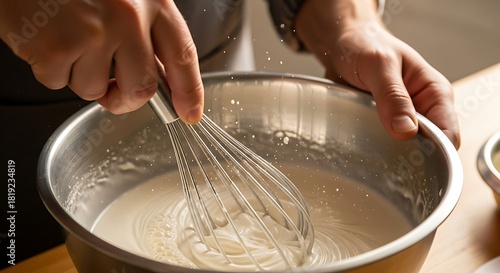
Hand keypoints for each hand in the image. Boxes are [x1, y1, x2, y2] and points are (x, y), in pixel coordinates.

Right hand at [0, 0, 202, 123]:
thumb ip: (146, 32)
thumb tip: (159, 79)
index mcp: (151, 0)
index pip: (182, 55)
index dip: (188, 91)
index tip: (189, 112)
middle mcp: (128, 16)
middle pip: (142, 87)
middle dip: (125, 99)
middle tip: (111, 91)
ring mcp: (94, 32)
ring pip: (95, 90)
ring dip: (79, 75)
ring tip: (68, 39)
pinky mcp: (58, 47)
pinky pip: (59, 84)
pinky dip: (50, 68)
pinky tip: (48, 38)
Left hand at [296, 0, 459, 148]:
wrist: (342, 45)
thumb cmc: (365, 46)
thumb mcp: (379, 65)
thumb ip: (393, 96)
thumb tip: (407, 130)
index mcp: (434, 92)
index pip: (448, 134)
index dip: (434, 151)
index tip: (409, 156)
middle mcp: (423, 109)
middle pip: (428, 148)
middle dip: (408, 156)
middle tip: (383, 153)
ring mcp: (403, 119)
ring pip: (404, 150)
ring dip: (388, 151)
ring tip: (369, 146)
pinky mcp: (383, 124)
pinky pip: (384, 144)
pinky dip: (373, 147)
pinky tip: (361, 145)